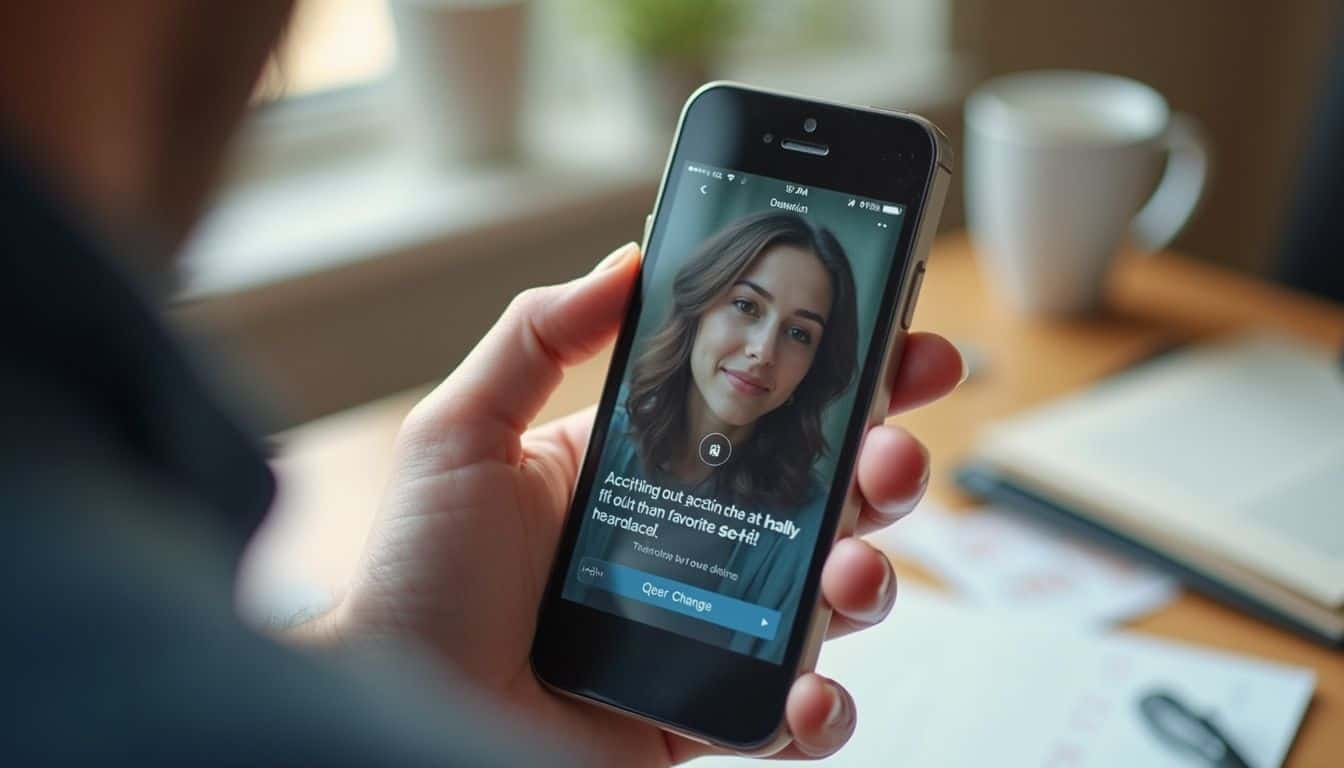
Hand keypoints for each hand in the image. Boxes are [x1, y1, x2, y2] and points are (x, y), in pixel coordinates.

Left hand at [323, 243, 962, 764]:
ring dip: (872, 579)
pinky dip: (823, 708)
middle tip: (890, 452)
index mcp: (654, 468)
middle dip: (886, 466)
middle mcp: (698, 543)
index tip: (908, 346)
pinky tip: (803, 691)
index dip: (849, 380)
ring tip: (848, 571)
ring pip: (834, 600)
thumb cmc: (417, 576)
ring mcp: (714, 629)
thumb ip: (539, 336)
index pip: (770, 412)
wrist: (397, 714)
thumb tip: (629, 259)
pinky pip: (798, 716)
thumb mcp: (464, 433)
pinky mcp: (711, 713)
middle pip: (827, 498)